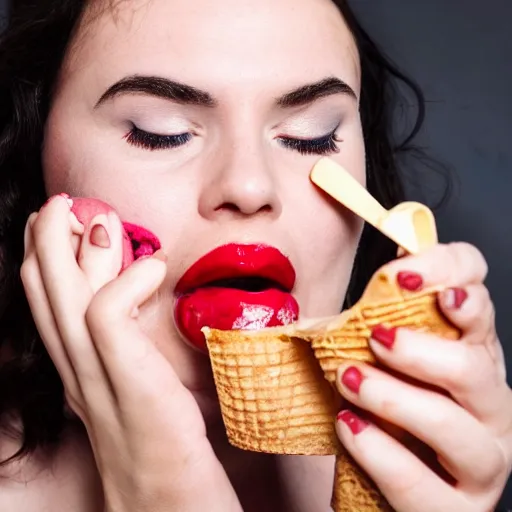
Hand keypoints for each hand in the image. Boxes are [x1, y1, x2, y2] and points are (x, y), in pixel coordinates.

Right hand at [20, 195, 241, 511]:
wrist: (169, 501)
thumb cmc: (162, 437)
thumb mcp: (137, 381)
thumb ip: (130, 343)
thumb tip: (137, 296)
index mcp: (81, 367)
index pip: (49, 304)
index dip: (49, 259)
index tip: (66, 222)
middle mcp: (78, 370)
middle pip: (46, 294)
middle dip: (48, 241)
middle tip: (62, 202)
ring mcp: (97, 378)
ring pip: (66, 300)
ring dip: (73, 251)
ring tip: (93, 214)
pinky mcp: (129, 382)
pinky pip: (107, 319)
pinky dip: (125, 283)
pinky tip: (153, 269)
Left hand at [334, 243, 511, 511]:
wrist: (381, 491)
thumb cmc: (384, 414)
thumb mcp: (380, 360)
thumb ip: (374, 324)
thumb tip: (337, 283)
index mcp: (470, 355)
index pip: (476, 299)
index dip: (448, 276)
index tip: (402, 276)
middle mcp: (488, 404)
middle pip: (476, 365)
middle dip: (421, 349)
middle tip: (375, 337)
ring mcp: (481, 458)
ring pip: (456, 425)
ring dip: (396, 398)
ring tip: (349, 380)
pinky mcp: (456, 508)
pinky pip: (424, 486)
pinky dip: (381, 453)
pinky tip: (349, 426)